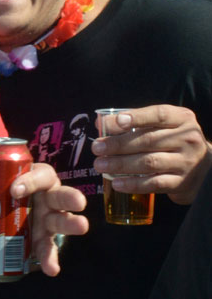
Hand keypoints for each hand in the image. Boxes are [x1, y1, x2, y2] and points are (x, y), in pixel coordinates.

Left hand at [12, 162, 87, 275]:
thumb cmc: (2, 188)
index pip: (39, 174)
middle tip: (77, 202)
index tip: (14, 189)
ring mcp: (49, 219)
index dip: (29, 180)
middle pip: (62, 195)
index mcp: (37, 177)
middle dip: (70, 198)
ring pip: (63, 221)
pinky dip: (51, 259)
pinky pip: (50, 249)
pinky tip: (51, 269)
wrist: (5, 208)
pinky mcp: (44, 239)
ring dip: (71, 224)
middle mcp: (49, 197)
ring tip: (80, 227)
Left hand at [91, 104, 211, 203]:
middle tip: (97, 147)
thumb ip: (138, 121)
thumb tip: (101, 123)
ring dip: (121, 164)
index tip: (112, 122)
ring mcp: (186, 162)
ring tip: (100, 165)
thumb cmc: (175, 140)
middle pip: (148, 140)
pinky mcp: (182, 183)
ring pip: (149, 162)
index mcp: (182, 119)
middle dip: (118, 144)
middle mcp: (188, 139)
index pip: (158, 114)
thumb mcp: (165, 125)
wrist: (204, 167)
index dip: (135, 117)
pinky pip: (154, 184)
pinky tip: (117, 183)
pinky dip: (133, 184)